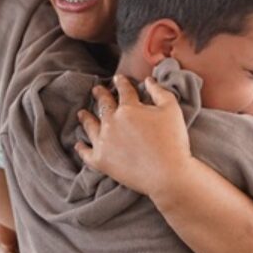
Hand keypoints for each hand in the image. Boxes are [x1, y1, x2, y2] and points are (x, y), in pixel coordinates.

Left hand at [75, 76, 191, 197]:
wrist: (168, 174)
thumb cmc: (173, 141)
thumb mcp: (172, 110)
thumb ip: (160, 92)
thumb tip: (149, 80)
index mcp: (129, 108)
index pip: (124, 91)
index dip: (121, 83)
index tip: (118, 78)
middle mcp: (111, 122)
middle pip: (104, 105)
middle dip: (100, 95)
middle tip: (96, 90)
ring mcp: (103, 142)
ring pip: (90, 126)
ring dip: (86, 118)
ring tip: (82, 113)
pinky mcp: (101, 161)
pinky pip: (86, 153)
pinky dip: (81, 148)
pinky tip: (79, 144)